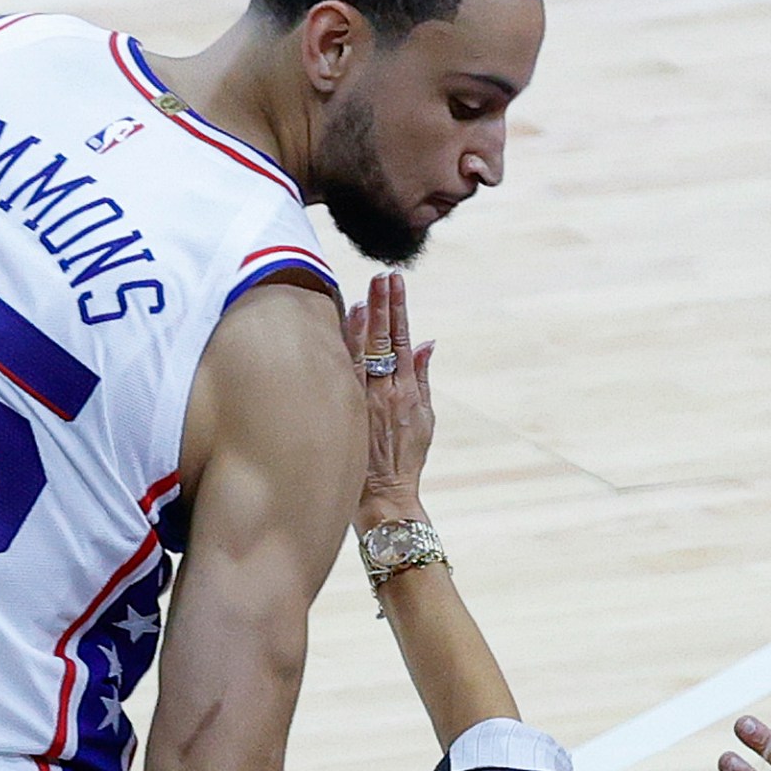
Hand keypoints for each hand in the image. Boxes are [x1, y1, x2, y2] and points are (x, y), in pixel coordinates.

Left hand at [343, 272, 436, 530]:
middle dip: (384, 304)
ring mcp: (365, 400)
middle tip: (382, 276)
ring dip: (364, 319)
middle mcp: (387, 391)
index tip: (396, 283)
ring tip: (366, 291)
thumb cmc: (404, 457)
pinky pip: (344, 370)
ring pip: (362, 351)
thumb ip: (424, 378)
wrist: (384, 494)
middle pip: (383, 339)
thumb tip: (426, 343)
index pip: (402, 340)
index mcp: (408, 390)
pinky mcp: (347, 411)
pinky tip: (344, 321)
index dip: (399, 309)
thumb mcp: (425, 418)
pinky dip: (345, 344)